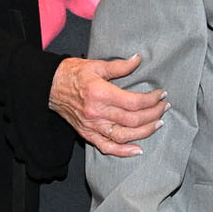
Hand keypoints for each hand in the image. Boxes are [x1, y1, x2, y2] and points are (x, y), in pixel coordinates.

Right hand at [50, 52, 164, 156]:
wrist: (48, 86)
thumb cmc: (72, 73)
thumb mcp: (96, 65)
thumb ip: (120, 66)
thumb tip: (138, 59)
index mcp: (100, 93)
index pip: (133, 102)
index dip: (152, 100)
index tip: (161, 94)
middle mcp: (96, 113)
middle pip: (133, 120)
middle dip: (153, 114)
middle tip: (164, 107)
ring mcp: (91, 126)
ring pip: (124, 136)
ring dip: (145, 132)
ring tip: (158, 124)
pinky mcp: (86, 134)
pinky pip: (107, 147)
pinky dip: (123, 152)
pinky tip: (138, 150)